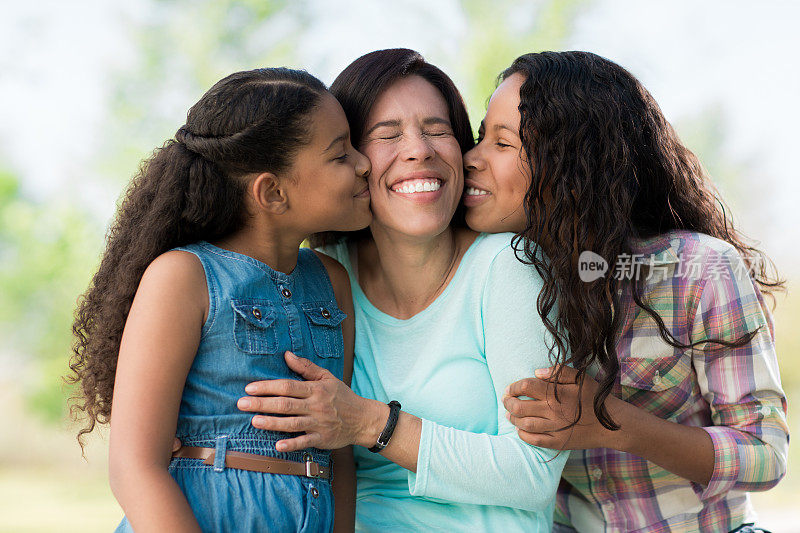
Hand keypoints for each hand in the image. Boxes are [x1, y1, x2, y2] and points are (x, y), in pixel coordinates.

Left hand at [237, 351, 377, 451]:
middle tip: (241, 404)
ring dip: (272, 423)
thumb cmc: (342, 396)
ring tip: (254, 421)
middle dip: (262, 404)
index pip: (287, 386)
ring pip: (292, 423)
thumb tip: (286, 355)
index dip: (267, 387)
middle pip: (285, 404)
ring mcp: (318, 423)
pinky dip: (291, 444)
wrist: (363, 419)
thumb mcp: (327, 377)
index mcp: (315, 389)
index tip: (249, 388)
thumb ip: (306, 367)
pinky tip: (277, 445)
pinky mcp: (322, 439)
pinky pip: (305, 442)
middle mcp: (315, 406)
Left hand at [502, 365, 625, 449]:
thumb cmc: (595, 398)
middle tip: (505, 400)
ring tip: (509, 414)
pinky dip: (524, 435)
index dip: (514, 387)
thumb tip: (536, 372)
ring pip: (525, 424)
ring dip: (513, 418)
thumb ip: (558, 372)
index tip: (509, 388)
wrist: (612, 425)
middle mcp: (553, 411)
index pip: (526, 387)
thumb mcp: (581, 378)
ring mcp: (555, 428)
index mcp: (557, 394)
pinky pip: (535, 440)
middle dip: (509, 403)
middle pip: (521, 407)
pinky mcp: (559, 442)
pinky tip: (520, 429)